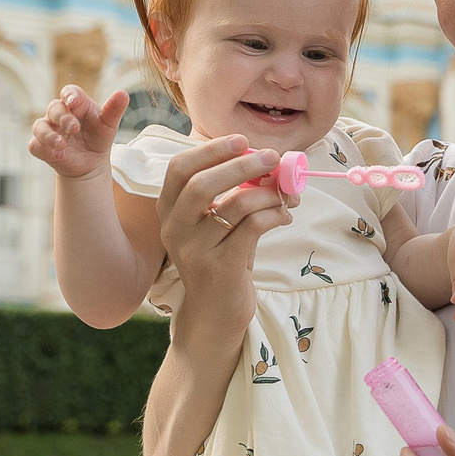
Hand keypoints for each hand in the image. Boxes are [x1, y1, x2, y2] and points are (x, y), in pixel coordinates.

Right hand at [28, 86, 127, 180]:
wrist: (90, 162)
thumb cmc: (98, 137)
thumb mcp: (108, 124)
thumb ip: (114, 109)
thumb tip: (123, 94)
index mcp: (75, 104)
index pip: (69, 92)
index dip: (70, 95)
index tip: (73, 101)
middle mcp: (58, 114)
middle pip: (53, 108)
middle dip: (62, 117)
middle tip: (74, 128)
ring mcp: (48, 130)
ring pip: (39, 126)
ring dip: (48, 135)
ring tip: (62, 144)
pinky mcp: (41, 146)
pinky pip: (35, 145)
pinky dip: (44, 149)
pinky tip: (58, 155)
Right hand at [154, 134, 292, 336]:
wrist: (215, 314)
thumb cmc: (222, 260)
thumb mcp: (218, 223)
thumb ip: (233, 193)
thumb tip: (269, 161)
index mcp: (168, 210)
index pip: (179, 168)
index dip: (210, 150)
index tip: (242, 141)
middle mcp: (174, 229)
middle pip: (202, 184)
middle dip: (242, 165)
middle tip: (273, 158)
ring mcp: (194, 251)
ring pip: (234, 205)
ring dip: (268, 194)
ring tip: (286, 195)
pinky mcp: (219, 268)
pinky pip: (252, 228)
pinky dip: (274, 215)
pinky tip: (284, 217)